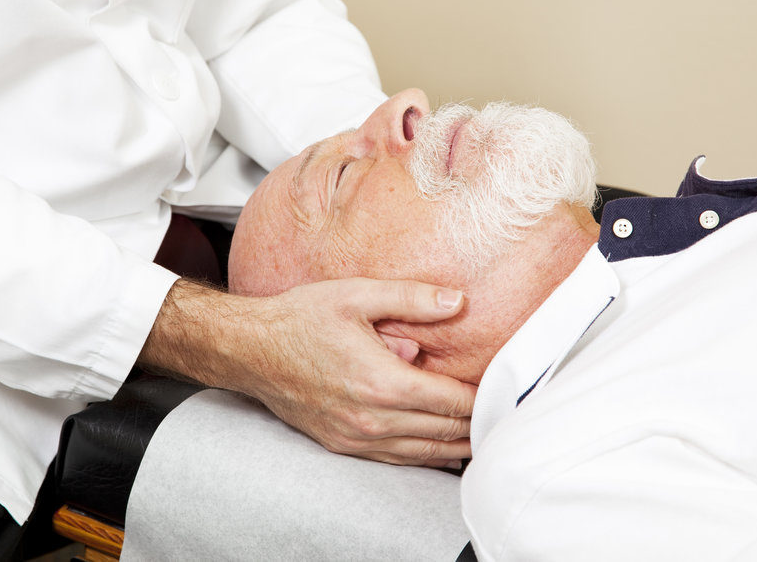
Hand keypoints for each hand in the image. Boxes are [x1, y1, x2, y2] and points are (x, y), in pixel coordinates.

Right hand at [140, 278, 475, 466]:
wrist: (251, 350)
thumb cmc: (301, 318)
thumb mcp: (357, 295)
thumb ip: (412, 299)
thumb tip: (458, 302)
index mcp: (382, 382)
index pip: (453, 402)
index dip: (485, 397)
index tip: (504, 388)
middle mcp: (372, 419)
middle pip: (445, 433)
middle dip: (479, 424)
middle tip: (505, 412)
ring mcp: (356, 438)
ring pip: (425, 453)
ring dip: (457, 446)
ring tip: (484, 434)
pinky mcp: (343, 445)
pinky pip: (398, 460)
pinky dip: (427, 456)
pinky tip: (442, 448)